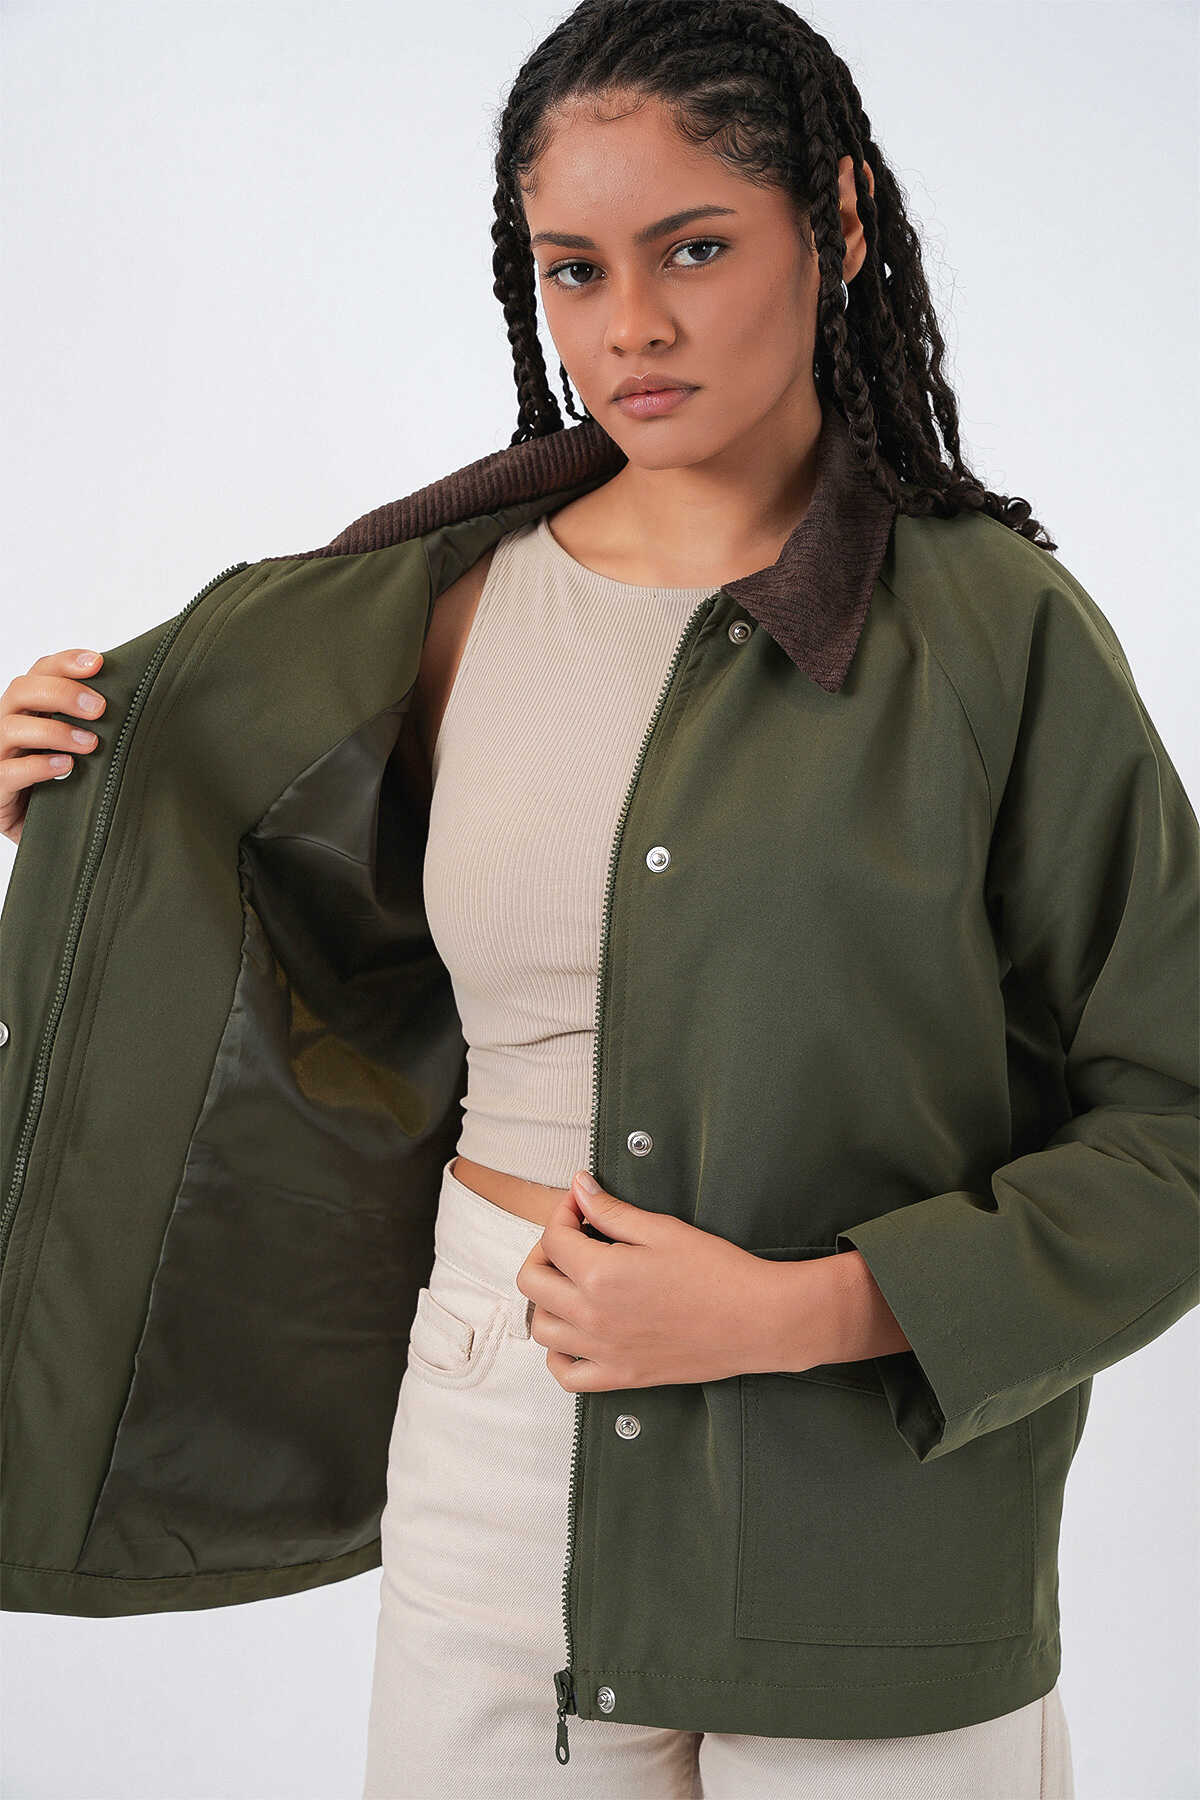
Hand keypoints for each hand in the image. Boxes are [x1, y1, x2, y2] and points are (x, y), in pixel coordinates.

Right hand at [0, 648, 106, 846]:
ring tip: (90, 743)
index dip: (65, 663)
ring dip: (54, 730)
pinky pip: (7, 772)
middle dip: (62, 692)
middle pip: (21, 690)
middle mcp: (9, 727)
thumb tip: (142, 701)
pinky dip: (37, 767)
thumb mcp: (86, 751)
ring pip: (11, 728)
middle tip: (99, 708)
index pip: (40, 672)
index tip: (97, 662)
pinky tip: (65, 768)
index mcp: (30, 710)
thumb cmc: (70, 788)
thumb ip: (98, 725)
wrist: (53, 839)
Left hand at [515, 1171, 790, 1390]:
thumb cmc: (717, 1271)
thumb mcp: (661, 1229)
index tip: (583, 1204)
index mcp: (600, 1274)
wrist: (758, 1321)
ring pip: (541, 1329)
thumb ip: (611, 1210)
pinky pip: (567, 1375)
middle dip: (544, 1251)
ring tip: (574, 1282)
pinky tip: (575, 1332)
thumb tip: (578, 1187)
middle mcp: (592, 1317)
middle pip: (532, 1282)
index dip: (564, 1212)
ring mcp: (604, 1351)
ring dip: (547, 1300)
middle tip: (573, 1238)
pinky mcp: (622, 1376)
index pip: (553, 1238)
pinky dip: (559, 1355)